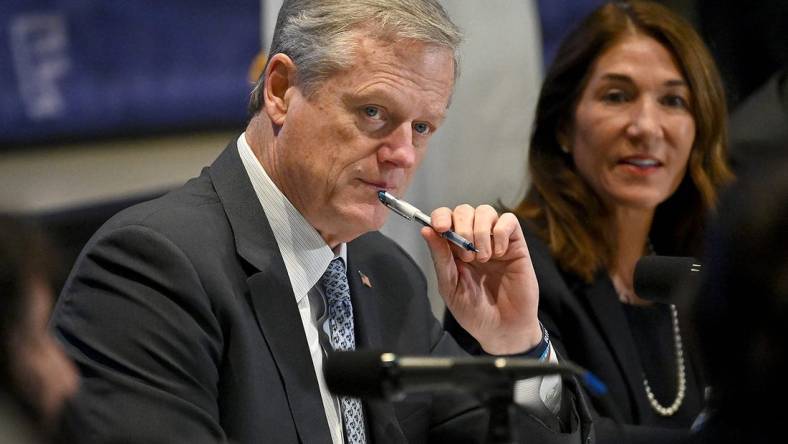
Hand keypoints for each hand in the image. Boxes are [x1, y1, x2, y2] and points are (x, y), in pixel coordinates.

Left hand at [422, 204, 541, 354]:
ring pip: (486, 211)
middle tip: (467, 256)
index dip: (441, 216)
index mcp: (453, 250)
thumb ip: (440, 258)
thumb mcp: (450, 287)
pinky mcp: (516, 245)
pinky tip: (500, 254)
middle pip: (464, 210)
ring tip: (484, 258)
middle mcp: (473, 241)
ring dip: (481, 231)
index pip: (444, 218)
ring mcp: (495, 241)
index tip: (442, 228)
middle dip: (462, 228)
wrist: (503, 329)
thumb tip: (426, 230)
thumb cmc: (475, 312)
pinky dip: (501, 233)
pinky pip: (509, 220)